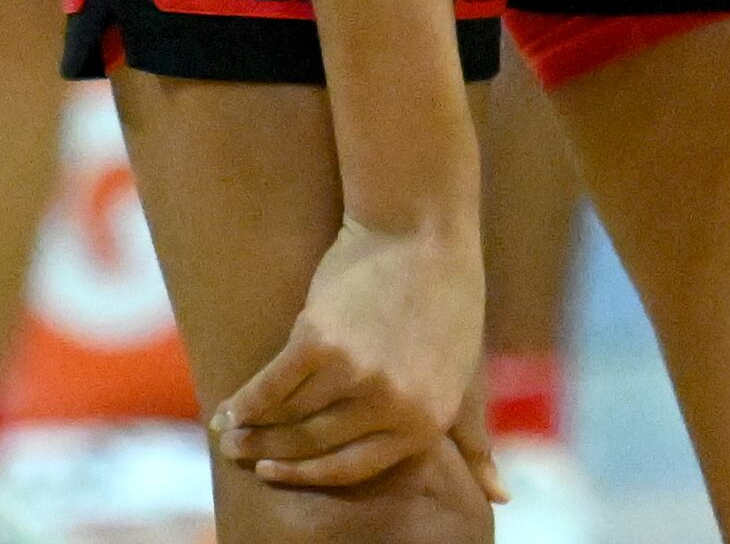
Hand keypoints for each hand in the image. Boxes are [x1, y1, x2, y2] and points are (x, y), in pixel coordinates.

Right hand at [213, 214, 490, 493]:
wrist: (421, 231)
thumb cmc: (448, 303)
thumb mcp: (468, 376)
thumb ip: (473, 439)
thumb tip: (502, 498)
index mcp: (425, 422)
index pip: (349, 468)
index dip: (306, 475)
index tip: (273, 473)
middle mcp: (389, 406)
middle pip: (313, 444)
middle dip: (270, 453)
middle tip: (240, 455)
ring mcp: (353, 374)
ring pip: (289, 416)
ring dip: (252, 430)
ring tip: (229, 433)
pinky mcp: (318, 340)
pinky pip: (270, 385)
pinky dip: (244, 400)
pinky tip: (227, 409)